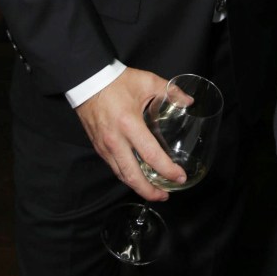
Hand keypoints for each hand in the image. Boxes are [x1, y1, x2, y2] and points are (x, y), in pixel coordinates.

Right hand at [75, 67, 184, 200]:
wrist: (87, 81)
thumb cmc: (118, 81)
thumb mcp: (148, 81)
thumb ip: (171, 91)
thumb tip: (189, 101)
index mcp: (129, 124)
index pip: (151, 155)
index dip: (167, 170)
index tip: (180, 177)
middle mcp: (115, 140)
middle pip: (133, 176)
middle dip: (150, 191)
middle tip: (165, 195)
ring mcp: (105, 146)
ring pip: (121, 175)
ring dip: (138, 187)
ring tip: (153, 191)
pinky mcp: (98, 147)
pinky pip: (114, 167)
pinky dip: (127, 176)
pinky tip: (137, 176)